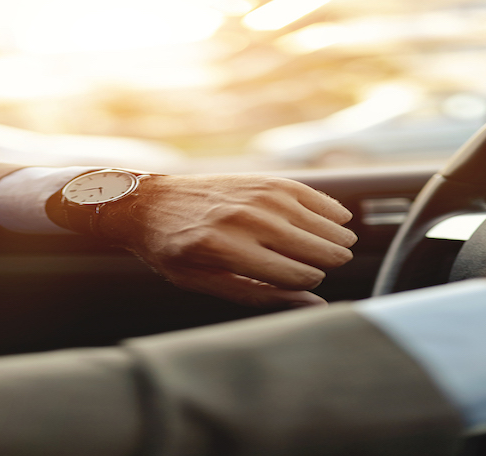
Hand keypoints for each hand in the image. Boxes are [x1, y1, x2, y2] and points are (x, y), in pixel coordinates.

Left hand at [98, 175, 356, 307]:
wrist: (150, 204)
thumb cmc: (174, 251)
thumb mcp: (206, 283)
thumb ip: (261, 296)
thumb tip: (314, 304)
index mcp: (228, 250)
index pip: (298, 276)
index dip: (308, 285)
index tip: (302, 284)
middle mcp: (248, 220)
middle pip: (319, 250)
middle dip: (327, 264)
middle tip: (320, 267)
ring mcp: (261, 196)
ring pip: (325, 225)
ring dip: (335, 241)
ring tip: (330, 249)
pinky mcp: (268, 180)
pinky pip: (317, 198)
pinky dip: (331, 213)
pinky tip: (335, 222)